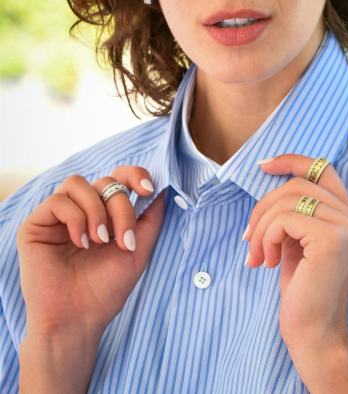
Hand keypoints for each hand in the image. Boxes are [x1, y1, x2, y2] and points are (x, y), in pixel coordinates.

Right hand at [16, 166, 164, 337]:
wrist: (77, 320)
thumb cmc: (106, 290)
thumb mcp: (138, 250)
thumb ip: (150, 219)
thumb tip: (162, 189)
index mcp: (105, 213)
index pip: (118, 177)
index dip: (133, 175)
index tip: (147, 190)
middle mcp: (81, 209)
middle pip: (104, 182)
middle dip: (120, 208)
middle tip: (122, 240)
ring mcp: (57, 216)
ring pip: (78, 183)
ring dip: (96, 211)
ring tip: (99, 241)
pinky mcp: (36, 225)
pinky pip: (57, 201)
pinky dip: (75, 218)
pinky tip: (80, 243)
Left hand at [242, 154, 347, 352]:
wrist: (314, 333)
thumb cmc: (302, 289)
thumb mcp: (298, 239)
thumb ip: (295, 209)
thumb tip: (271, 172)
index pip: (323, 168)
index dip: (292, 160)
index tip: (263, 166)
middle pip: (297, 185)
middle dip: (263, 207)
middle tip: (249, 238)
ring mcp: (347, 227)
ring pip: (287, 200)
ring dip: (261, 226)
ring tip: (257, 254)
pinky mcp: (331, 240)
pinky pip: (284, 218)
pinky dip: (266, 237)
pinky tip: (267, 262)